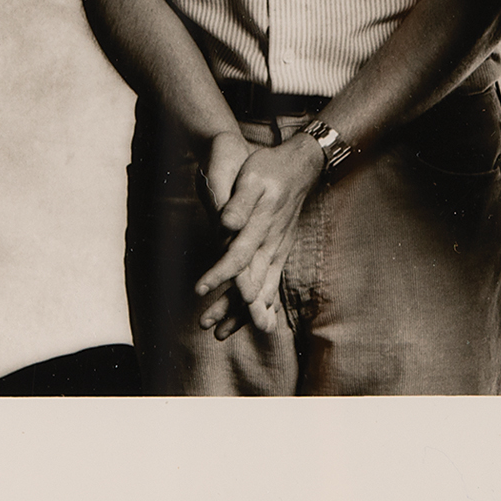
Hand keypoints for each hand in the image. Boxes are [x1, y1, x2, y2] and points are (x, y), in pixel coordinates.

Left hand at [195, 133, 321, 339]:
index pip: (237, 258)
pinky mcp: (280, 250)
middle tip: (212, 331)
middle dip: (231, 308)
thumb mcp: (253, 178)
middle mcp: (271, 245)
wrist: (300, 167)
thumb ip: (240, 203)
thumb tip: (226, 223)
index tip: (200, 290)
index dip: (219, 275)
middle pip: (250, 283)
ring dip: (243, 312)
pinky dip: (263, 303)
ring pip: (261, 288)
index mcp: (261, 228)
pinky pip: (271, 283)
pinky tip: (258, 318)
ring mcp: (278, 249)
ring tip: (222, 333)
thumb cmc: (270, 170)